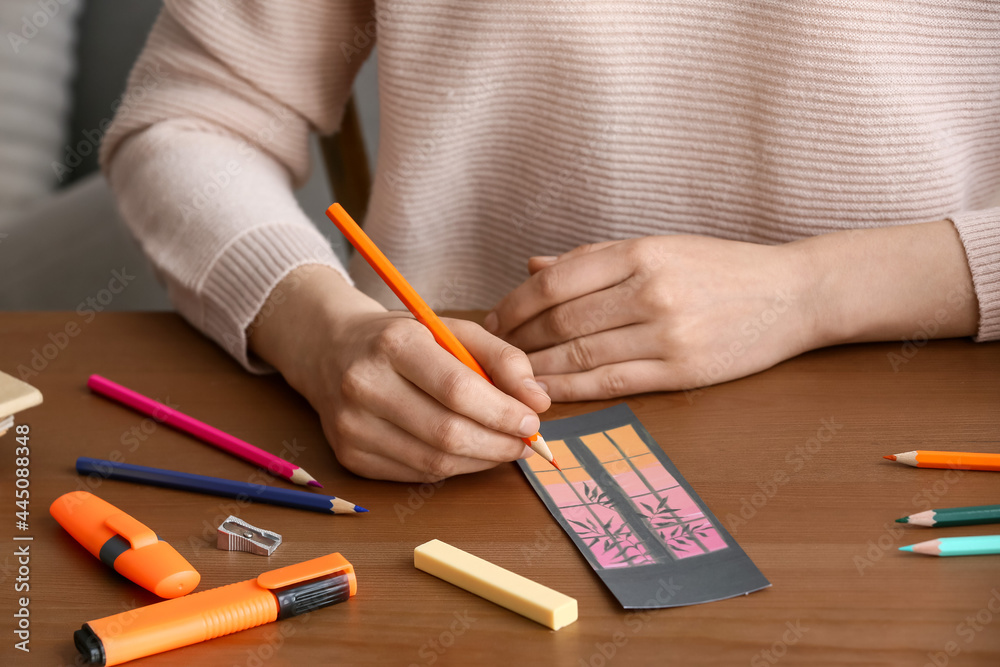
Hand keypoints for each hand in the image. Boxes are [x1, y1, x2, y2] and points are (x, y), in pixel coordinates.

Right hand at [249, 266, 550, 481]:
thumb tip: (537, 400)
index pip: (457, 389)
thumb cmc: (401, 338)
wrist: (329, 349)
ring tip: (504, 447)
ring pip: (434, 462)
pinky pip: (416, 474)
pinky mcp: (350, 456)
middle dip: (498, 443)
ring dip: (481, 461)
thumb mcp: (451, 329)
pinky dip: (453, 468)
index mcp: (393, 343)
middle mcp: (365, 384)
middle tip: (525, 440)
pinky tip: (469, 453)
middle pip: (447, 433)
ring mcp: (352, 426)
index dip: (502, 412)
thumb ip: (501, 357)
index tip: (532, 419)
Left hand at [486, 220, 978, 401]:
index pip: (556, 282)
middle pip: (561, 320)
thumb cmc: (720, 268)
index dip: (515, 305)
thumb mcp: (659, 247)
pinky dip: (572, 390)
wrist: (793, 294)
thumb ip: (594, 257)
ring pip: (581, 354)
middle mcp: (650, 290)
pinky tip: (548, 394)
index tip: (493, 319)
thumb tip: (532, 266)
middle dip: (518, 340)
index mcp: (640, 252)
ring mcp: (667, 332)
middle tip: (494, 353)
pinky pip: (612, 382)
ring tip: (512, 376)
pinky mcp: (682, 370)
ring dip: (538, 369)